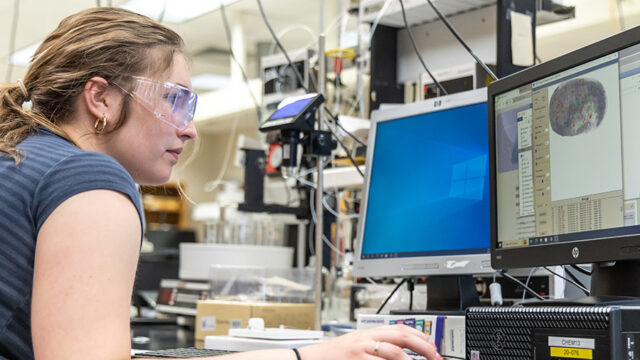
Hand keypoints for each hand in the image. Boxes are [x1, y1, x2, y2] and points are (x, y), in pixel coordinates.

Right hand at [298, 324, 440, 359]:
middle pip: (401, 338)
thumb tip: (403, 352)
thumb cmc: (333, 355)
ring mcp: (360, 351)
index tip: (433, 347)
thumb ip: (377, 344)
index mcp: (368, 332)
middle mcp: (366, 339)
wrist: (309, 359)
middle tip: (435, 357)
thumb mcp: (357, 344)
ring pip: (393, 353)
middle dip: (423, 348)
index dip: (420, 337)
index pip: (401, 328)